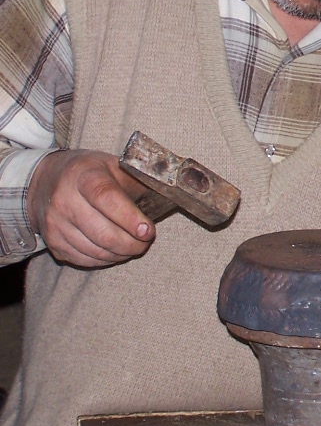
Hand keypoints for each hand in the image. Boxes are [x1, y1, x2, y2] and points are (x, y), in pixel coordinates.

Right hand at [27, 149, 155, 267]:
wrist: (45, 182)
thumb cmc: (90, 173)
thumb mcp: (114, 166)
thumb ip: (138, 181)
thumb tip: (170, 196)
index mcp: (84, 176)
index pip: (107, 199)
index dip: (130, 218)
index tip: (148, 231)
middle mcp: (64, 200)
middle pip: (103, 232)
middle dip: (132, 243)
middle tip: (146, 242)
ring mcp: (55, 223)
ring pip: (95, 250)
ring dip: (121, 253)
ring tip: (133, 246)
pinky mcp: (51, 242)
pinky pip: (83, 259)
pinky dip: (105, 259)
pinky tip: (115, 251)